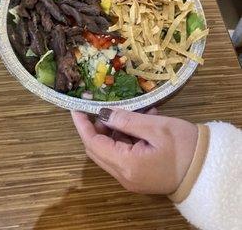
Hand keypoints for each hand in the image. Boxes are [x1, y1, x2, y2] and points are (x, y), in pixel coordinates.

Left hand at [71, 108, 197, 194]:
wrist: (208, 170)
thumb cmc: (185, 147)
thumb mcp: (155, 127)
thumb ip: (126, 120)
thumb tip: (103, 113)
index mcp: (126, 165)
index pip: (93, 144)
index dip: (82, 125)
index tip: (76, 108)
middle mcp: (124, 175)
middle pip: (98, 149)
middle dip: (96, 126)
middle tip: (100, 106)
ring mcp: (131, 177)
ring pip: (110, 150)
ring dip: (114, 130)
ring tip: (130, 112)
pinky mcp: (138, 174)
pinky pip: (123, 153)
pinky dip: (126, 137)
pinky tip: (140, 121)